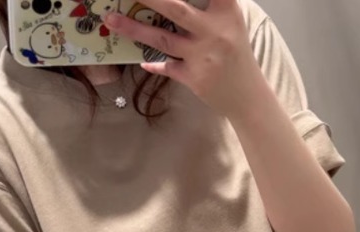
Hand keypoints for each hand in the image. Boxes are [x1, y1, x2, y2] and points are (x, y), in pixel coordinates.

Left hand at [103, 0, 259, 116]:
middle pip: (175, 9)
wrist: (247, 94)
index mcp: (226, 11)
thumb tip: (169, 4)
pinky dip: (153, 63)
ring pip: (163, 39)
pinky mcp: (194, 78)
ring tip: (111, 20)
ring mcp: (202, 56)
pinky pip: (167, 68)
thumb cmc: (235, 53)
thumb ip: (210, 5)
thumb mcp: (230, 22)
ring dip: (134, 29)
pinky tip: (140, 59)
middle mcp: (214, 31)